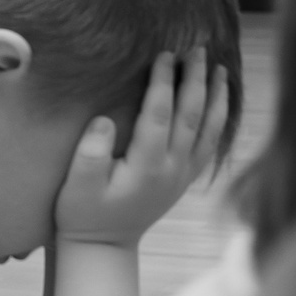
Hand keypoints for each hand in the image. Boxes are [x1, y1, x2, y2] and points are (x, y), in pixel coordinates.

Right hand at [53, 49, 232, 248]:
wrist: (104, 246)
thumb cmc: (83, 213)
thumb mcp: (76, 187)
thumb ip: (89, 154)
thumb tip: (104, 120)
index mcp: (146, 166)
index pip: (159, 114)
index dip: (163, 82)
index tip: (165, 53)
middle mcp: (172, 169)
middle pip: (191, 115)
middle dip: (195, 80)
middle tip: (197, 49)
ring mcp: (182, 174)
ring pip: (208, 129)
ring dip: (214, 96)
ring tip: (218, 68)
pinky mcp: (185, 178)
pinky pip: (209, 143)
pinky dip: (218, 119)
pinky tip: (219, 100)